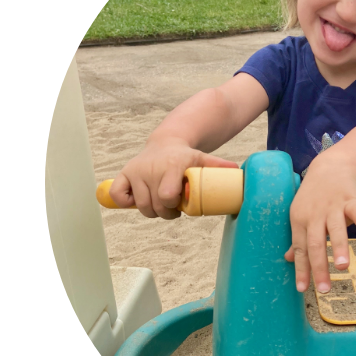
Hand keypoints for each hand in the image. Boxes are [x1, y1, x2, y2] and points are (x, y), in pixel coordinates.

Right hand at [109, 136, 238, 219]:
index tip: (180, 204)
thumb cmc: (186, 157)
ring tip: (162, 203)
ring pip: (140, 206)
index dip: (173, 206)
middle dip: (166, 213)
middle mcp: (151, 169)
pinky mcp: (124, 174)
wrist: (166, 143)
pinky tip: (138, 199)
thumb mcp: (202, 159)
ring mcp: (136, 172)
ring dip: (152, 211)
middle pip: (154, 207)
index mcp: (172, 166)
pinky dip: (126, 203)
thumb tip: (238, 172)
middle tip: (174, 207)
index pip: (167, 196)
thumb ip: (217, 166)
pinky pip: (118, 196)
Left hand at [284, 153, 355, 292]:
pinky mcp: (350, 198)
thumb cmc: (314, 195)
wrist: (331, 166)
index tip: (303, 289)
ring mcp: (333, 206)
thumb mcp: (301, 214)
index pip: (300, 249)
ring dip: (339, 247)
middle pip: (315, 243)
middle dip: (319, 267)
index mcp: (299, 220)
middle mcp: (314, 214)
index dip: (301, 269)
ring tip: (342, 266)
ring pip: (335, 228)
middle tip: (324, 288)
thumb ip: (298, 238)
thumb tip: (289, 259)